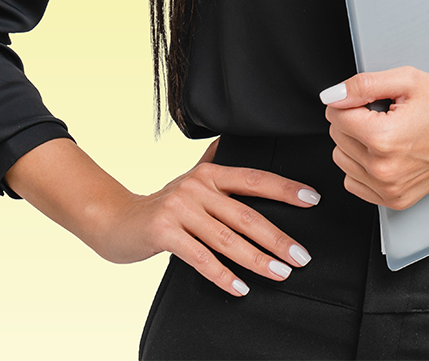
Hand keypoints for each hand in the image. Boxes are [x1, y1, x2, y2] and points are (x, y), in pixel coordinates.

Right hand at [6, 137, 319, 297]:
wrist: (116, 220)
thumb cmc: (161, 205)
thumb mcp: (190, 180)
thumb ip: (214, 162)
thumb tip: (234, 141)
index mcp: (209, 172)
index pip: (254, 179)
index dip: (285, 188)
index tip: (312, 199)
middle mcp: (197, 186)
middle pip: (246, 214)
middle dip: (278, 237)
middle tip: (302, 256)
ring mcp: (180, 208)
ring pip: (228, 239)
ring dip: (258, 259)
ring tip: (281, 274)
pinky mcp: (165, 232)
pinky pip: (202, 258)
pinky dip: (224, 276)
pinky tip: (242, 288)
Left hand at [320, 67, 428, 210]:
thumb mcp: (406, 79)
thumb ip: (362, 84)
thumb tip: (331, 95)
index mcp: (383, 139)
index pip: (335, 115)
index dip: (350, 99)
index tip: (373, 98)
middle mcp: (383, 170)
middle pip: (336, 137)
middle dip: (353, 119)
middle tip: (385, 112)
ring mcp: (389, 189)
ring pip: (341, 158)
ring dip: (356, 142)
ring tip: (387, 130)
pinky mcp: (394, 200)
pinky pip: (354, 181)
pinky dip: (362, 164)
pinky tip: (385, 151)